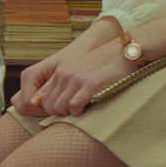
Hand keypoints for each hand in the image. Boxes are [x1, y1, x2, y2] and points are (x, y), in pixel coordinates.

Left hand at [14, 39, 133, 116]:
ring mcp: (76, 80)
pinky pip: (74, 106)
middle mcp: (64, 75)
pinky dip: (79, 112)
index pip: (42, 98)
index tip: (64, 111)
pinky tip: (87, 108)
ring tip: (80, 110)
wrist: (123, 52)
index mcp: (59, 72)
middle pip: (49, 106)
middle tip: (73, 112)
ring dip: (68, 113)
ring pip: (59, 108)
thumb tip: (44, 102)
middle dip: (59, 113)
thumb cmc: (102, 64)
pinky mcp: (91, 85)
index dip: (51, 109)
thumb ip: (62, 82)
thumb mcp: (77, 69)